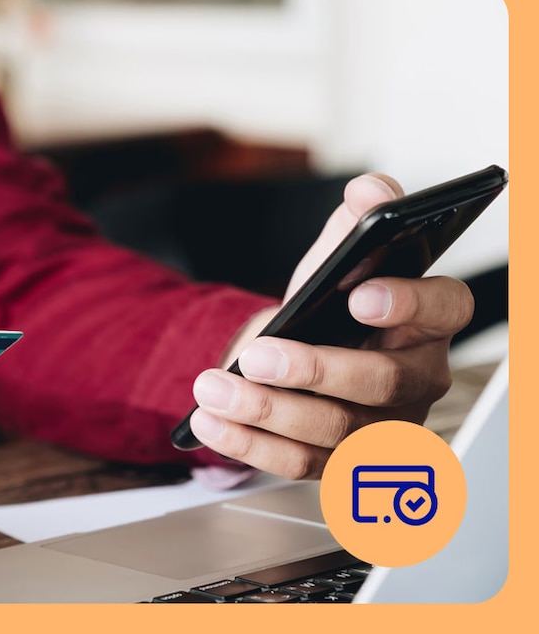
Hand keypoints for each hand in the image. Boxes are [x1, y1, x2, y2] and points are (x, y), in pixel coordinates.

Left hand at [189, 174, 473, 479]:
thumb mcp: (339, 253)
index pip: (444, 310)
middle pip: (379, 382)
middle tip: (256, 355)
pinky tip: (210, 423)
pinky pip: (300, 463)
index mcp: (430, 320)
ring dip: (265, 411)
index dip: (408, 304)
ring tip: (212, 388)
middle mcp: (417, 378)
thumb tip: (369, 191)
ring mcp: (383, 427)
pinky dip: (249, 445)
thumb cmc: (331, 303)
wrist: (300, 350)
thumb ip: (358, 217)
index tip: (360, 295)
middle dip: (311, 369)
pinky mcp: (343, 462)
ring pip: (332, 428)